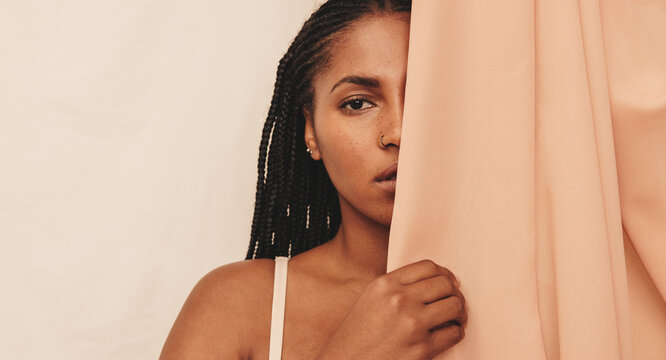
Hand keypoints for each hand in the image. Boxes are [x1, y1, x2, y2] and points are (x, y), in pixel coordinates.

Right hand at [315, 259, 467, 359]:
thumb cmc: (356, 336)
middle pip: (444, 283)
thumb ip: (396, 287)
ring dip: (459, 312)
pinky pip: (454, 332)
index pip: (427, 266)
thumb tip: (431, 283)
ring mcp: (412, 323)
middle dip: (454, 292)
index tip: (449, 281)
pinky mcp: (422, 348)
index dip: (444, 273)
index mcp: (385, 285)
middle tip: (455, 301)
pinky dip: (456, 332)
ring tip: (454, 318)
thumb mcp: (370, 300)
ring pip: (454, 305)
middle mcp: (399, 300)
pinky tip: (448, 334)